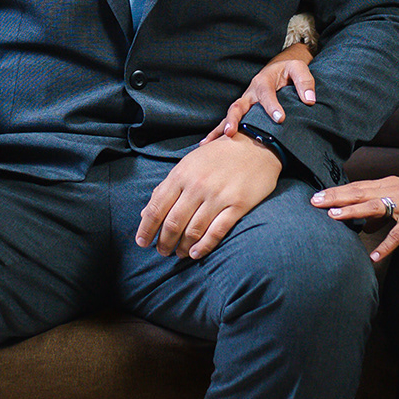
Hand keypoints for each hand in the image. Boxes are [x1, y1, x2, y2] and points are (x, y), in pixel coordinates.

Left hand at [136, 134, 281, 258]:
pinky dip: (203, 246)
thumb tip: (146, 213)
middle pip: (173, 222)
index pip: (157, 207)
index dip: (146, 228)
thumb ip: (168, 187)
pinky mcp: (237, 205)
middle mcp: (197, 185)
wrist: (256, 145)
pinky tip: (195, 253)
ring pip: (193, 230)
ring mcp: (218, 196)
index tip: (142, 241)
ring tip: (178, 253)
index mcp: (181, 173)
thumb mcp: (189, 164)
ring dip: (182, 246)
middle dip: (164, 241)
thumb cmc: (218, 155)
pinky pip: (216, 232)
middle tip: (162, 251)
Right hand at [201, 43, 315, 142]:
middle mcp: (250, 93)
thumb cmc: (289, 72)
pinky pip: (229, 122)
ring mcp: (245, 103)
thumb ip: (305, 83)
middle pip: (238, 105)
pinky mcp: (243, 112)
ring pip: (230, 115)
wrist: (279, 70)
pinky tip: (207, 145)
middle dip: (234, 119)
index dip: (272, 106)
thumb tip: (309, 101)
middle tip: (231, 132)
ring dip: (221, 128)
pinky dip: (217, 132)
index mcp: (264, 81)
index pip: (266, 93)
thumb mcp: (299, 69)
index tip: (280, 119)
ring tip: (210, 143)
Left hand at [310, 130, 398, 262]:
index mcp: (387, 184)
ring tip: (333, 216)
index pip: (356, 187)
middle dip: (335, 197)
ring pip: (374, 207)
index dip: (336, 191)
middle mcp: (392, 191)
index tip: (317, 195)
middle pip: (359, 193)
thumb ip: (379, 201)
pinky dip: (386, 245)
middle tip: (314, 201)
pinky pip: (398, 234)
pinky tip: (374, 256)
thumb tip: (359, 218)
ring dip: (353, 211)